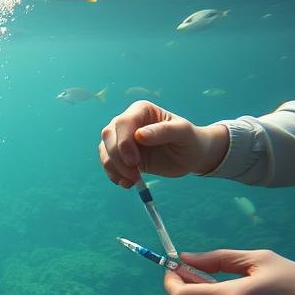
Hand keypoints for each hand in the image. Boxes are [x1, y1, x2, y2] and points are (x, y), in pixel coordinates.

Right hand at [99, 101, 228, 187]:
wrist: (188, 156)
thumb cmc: (188, 140)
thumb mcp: (182, 133)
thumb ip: (162, 132)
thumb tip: (139, 135)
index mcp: (141, 110)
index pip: (122, 122)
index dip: (123, 142)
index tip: (134, 161)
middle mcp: (127, 122)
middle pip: (109, 136)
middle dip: (118, 158)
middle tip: (135, 175)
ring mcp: (120, 138)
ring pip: (105, 151)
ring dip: (115, 169)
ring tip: (134, 180)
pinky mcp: (120, 155)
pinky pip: (108, 163)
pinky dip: (114, 175)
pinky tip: (128, 183)